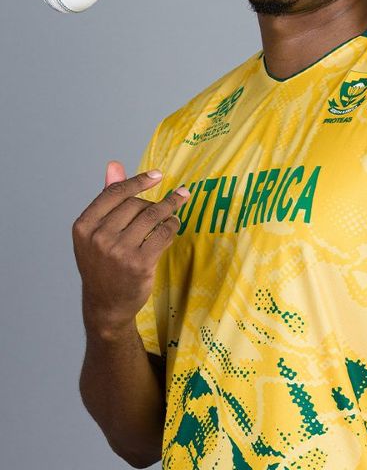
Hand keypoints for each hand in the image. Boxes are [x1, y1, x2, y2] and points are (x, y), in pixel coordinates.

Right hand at [72, 160, 188, 337]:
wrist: (106, 305)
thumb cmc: (102, 265)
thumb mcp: (95, 233)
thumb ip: (106, 198)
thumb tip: (114, 164)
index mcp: (84, 226)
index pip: (114, 193)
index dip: (138, 181)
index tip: (157, 175)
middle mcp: (99, 237)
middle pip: (135, 204)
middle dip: (156, 201)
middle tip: (173, 199)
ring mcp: (119, 251)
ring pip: (152, 217)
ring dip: (170, 209)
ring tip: (179, 206)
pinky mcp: (140, 263)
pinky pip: (163, 234)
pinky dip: (172, 226)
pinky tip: (175, 224)